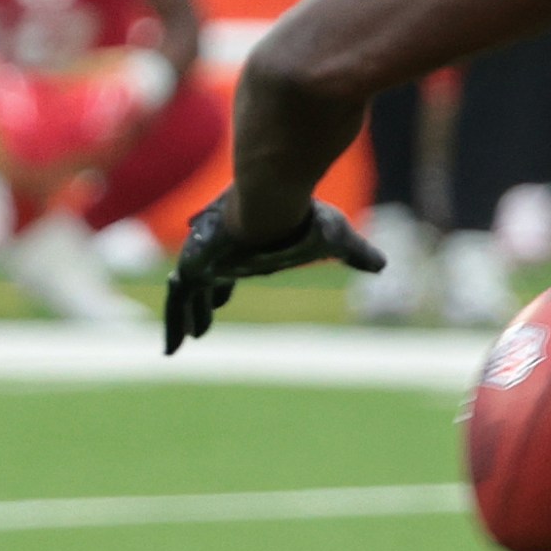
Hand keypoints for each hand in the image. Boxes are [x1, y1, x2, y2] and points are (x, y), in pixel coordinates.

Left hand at [162, 194, 382, 353]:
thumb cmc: (303, 217)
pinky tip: (168, 350)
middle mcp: (221, 253)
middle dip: (204, 302)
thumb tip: (382, 265)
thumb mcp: (335, 240)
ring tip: (179, 344)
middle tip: (201, 323)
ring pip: (186, 296)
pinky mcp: (193, 266)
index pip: (231, 270)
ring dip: (183, 319)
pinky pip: (177, 301)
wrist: (274, 200)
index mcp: (246, 248)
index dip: (224, 287)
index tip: (221, 300)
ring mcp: (203, 258)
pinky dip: (172, 324)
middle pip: (207, 284)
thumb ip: (356, 254)